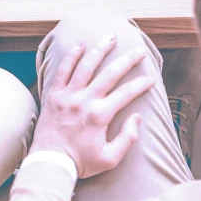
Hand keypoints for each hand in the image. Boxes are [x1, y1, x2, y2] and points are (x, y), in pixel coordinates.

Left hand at [30, 33, 155, 178]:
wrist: (49, 162)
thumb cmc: (80, 162)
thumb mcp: (109, 159)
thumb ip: (127, 139)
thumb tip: (137, 118)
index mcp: (100, 115)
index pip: (126, 93)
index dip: (141, 85)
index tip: (151, 79)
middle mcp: (85, 100)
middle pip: (110, 74)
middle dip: (127, 60)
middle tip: (139, 50)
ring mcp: (68, 95)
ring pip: (86, 65)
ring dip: (100, 49)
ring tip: (110, 37)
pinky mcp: (54, 94)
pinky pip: (63, 70)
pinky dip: (72, 55)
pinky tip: (80, 44)